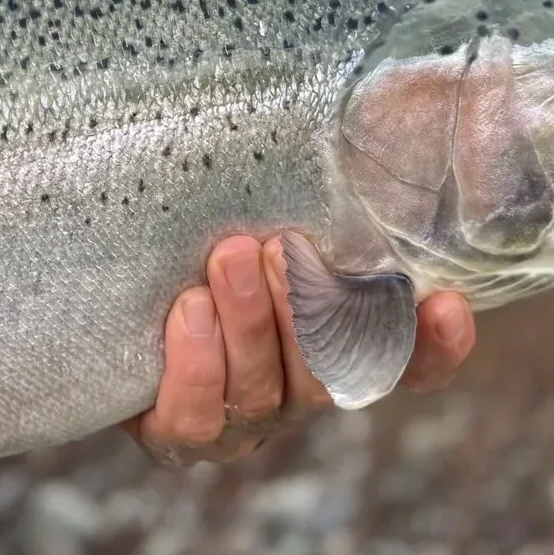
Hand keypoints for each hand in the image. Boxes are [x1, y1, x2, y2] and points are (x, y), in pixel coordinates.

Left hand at [122, 234, 474, 466]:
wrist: (104, 300)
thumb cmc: (193, 242)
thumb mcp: (244, 213)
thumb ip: (294, 199)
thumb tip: (351, 119)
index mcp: (334, 342)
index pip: (408, 360)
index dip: (435, 346)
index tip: (448, 305)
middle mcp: (299, 388)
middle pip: (331, 372)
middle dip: (309, 308)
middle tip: (280, 246)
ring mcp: (244, 419)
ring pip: (266, 392)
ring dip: (249, 323)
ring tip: (226, 259)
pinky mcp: (180, 435)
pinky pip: (198, 420)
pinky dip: (197, 367)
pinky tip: (190, 312)